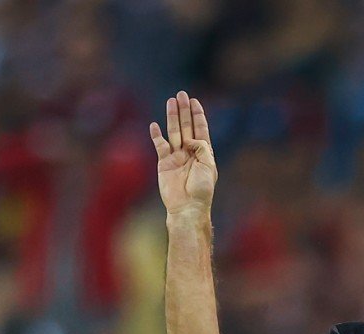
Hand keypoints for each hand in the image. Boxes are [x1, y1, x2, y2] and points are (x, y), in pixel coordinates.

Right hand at [150, 91, 216, 216]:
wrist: (187, 208)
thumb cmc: (201, 189)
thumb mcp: (209, 165)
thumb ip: (201, 147)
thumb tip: (190, 138)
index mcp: (203, 153)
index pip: (200, 129)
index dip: (197, 115)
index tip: (195, 101)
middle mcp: (189, 152)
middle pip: (186, 127)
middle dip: (184, 111)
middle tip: (181, 94)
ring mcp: (176, 157)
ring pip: (173, 132)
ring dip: (172, 117)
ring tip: (170, 102)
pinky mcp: (164, 163)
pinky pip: (160, 146)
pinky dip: (156, 135)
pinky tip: (155, 125)